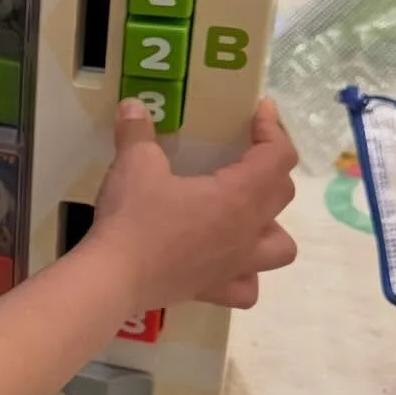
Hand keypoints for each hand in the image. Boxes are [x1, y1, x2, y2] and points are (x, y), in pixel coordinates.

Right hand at [91, 97, 297, 312]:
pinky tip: (226, 263)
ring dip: (270, 227)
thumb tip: (133, 105)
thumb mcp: (134, 164)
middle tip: (243, 156)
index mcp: (238, 195)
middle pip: (282, 194)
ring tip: (244, 215)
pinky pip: (247, 288)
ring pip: (280, 247)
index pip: (278, 156)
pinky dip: (245, 274)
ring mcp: (236, 265)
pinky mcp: (215, 289)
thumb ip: (138, 132)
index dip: (273, 129)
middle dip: (270, 168)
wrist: (113, 277)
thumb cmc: (133, 217)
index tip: (259, 112)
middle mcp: (248, 231)